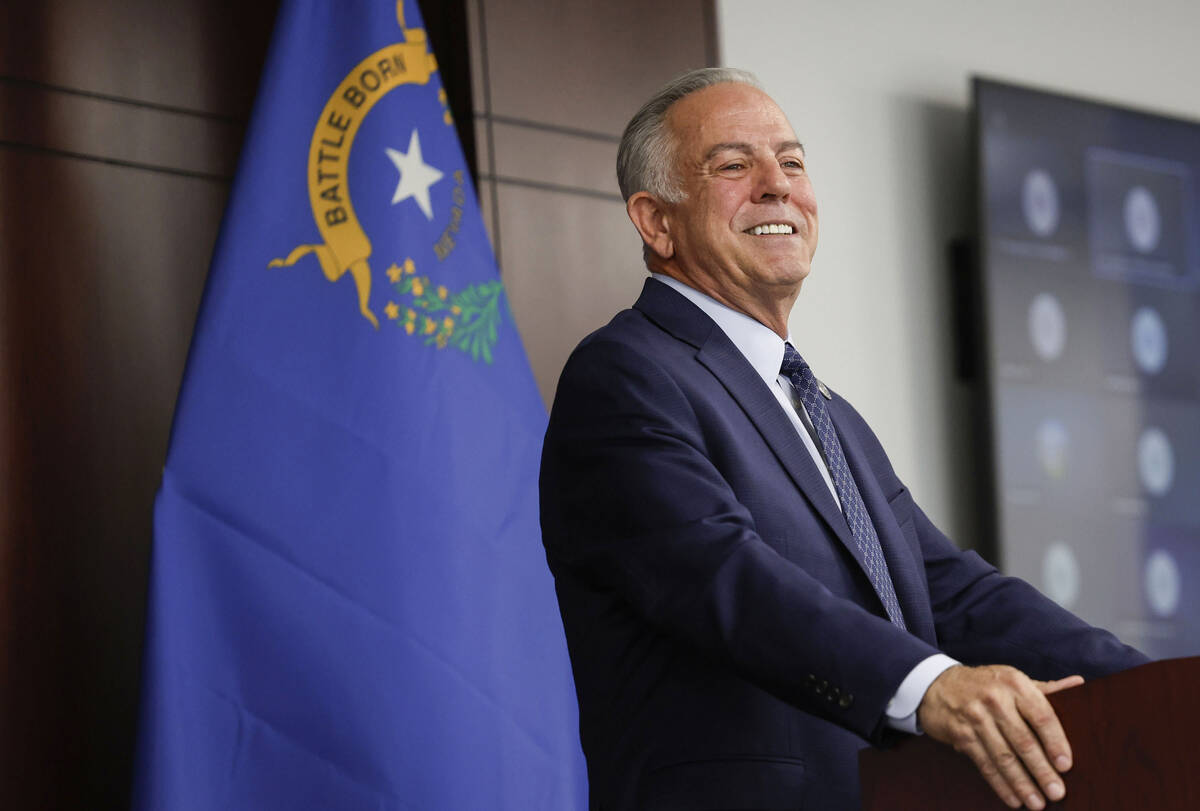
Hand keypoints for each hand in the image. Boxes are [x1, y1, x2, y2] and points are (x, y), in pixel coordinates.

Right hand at [917, 664, 1083, 809]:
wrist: (936, 685)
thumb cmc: (984, 685)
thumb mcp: (1012, 679)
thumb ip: (1045, 688)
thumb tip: (1079, 684)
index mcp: (1014, 683)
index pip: (1041, 716)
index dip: (1056, 742)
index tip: (1066, 765)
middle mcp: (995, 699)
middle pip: (1024, 741)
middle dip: (1041, 770)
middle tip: (1057, 792)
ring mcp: (975, 717)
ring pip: (1004, 756)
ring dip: (1022, 783)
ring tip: (1037, 802)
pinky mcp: (961, 735)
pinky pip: (984, 763)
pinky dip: (1000, 784)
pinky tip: (1013, 798)